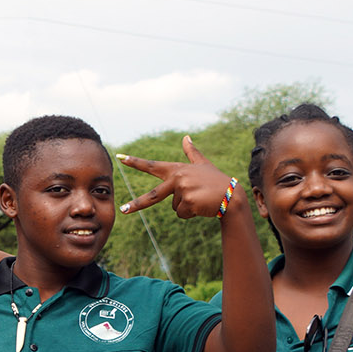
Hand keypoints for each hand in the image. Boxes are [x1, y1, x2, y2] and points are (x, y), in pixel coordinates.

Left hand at [117, 137, 238, 218]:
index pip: (153, 166)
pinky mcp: (188, 202)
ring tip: (199, 199)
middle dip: (136, 204)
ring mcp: (183, 190)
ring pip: (174, 207)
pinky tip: (201, 205)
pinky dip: (191, 213)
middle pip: (152, 196)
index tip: (120, 157)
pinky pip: (182, 214)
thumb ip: (191, 152)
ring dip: (186, 207)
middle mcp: (177, 178)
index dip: (136, 162)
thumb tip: (185, 137)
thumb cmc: (216, 181)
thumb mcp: (203, 164)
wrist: (232, 196)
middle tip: (122, 210)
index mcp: (177, 169)